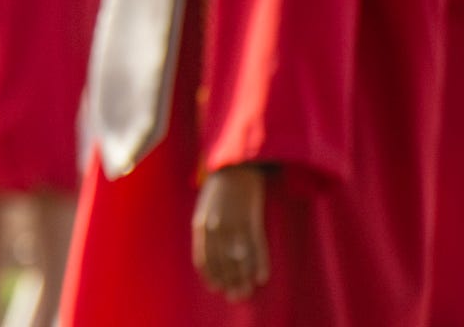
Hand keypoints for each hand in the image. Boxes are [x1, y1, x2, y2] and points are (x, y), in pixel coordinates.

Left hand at [193, 164, 270, 301]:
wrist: (235, 165)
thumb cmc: (219, 187)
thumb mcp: (204, 207)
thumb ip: (205, 229)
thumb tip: (210, 251)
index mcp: (201, 224)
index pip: (204, 258)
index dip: (211, 274)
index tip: (216, 288)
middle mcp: (216, 228)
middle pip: (222, 262)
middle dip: (229, 282)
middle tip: (235, 297)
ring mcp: (235, 225)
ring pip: (239, 259)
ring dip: (244, 278)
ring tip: (247, 293)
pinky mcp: (252, 220)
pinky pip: (257, 247)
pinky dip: (260, 263)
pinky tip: (262, 278)